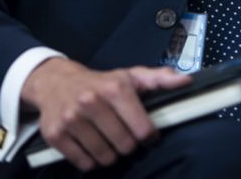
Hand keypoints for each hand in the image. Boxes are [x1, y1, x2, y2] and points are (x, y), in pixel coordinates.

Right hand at [20, 57, 189, 170]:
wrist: (55, 82)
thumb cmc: (99, 83)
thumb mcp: (129, 76)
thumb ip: (159, 79)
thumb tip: (185, 80)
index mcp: (114, 89)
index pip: (143, 130)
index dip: (147, 136)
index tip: (143, 132)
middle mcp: (91, 102)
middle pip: (125, 147)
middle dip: (127, 144)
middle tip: (120, 133)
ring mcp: (72, 119)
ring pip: (105, 158)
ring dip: (109, 153)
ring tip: (104, 138)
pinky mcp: (56, 134)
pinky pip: (84, 163)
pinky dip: (89, 159)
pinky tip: (88, 143)